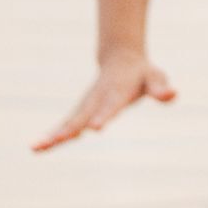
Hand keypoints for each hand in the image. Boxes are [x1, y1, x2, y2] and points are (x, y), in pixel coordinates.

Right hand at [34, 49, 173, 151]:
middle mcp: (96, 99)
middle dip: (68, 130)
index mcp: (116, 92)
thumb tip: (172, 94)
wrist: (121, 59)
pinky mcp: (79, 112)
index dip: (103, 116)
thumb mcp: (156, 78)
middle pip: (81, 117)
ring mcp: (85, 106)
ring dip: (52, 135)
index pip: (110, 106)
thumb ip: (161, 88)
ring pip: (68, 123)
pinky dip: (52, 136)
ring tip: (35, 148)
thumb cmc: (142, 73)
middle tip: (55, 141)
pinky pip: (65, 126)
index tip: (95, 128)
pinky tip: (37, 148)